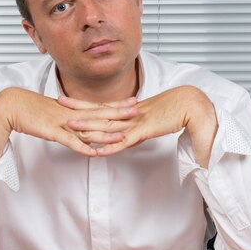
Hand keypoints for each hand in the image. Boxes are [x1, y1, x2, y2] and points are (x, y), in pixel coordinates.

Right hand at [0, 87, 138, 173]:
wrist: (12, 106)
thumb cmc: (30, 109)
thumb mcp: (53, 111)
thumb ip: (67, 115)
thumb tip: (77, 120)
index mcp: (73, 108)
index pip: (99, 105)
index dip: (117, 104)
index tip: (133, 100)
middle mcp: (71, 114)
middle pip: (99, 114)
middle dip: (119, 114)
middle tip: (138, 111)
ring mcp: (63, 123)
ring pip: (89, 129)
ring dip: (106, 133)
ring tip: (123, 136)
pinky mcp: (53, 132)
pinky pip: (70, 142)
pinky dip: (82, 147)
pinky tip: (93, 153)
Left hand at [60, 86, 217, 166]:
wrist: (193, 105)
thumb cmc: (176, 110)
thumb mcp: (153, 117)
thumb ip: (140, 124)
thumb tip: (131, 130)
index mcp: (130, 109)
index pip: (102, 104)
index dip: (84, 102)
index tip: (67, 98)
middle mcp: (129, 113)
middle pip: (99, 110)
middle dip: (77, 107)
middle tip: (57, 102)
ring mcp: (135, 122)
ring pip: (107, 126)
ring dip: (88, 126)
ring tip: (69, 126)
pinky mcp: (145, 132)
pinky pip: (124, 142)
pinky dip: (110, 147)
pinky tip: (97, 151)